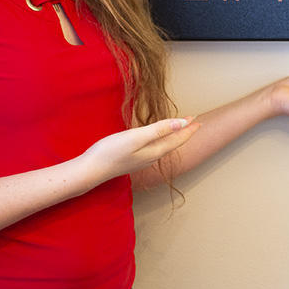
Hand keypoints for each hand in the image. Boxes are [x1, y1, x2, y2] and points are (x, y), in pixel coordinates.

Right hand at [80, 117, 200, 181]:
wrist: (91, 170)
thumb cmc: (111, 152)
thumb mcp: (136, 137)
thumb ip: (159, 130)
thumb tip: (181, 124)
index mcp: (155, 151)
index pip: (177, 139)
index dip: (188, 128)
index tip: (197, 118)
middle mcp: (152, 157)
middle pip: (173, 143)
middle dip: (184, 132)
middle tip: (194, 122)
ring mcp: (142, 159)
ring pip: (164, 146)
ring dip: (174, 136)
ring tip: (180, 127)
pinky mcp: (133, 159)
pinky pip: (155, 147)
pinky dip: (162, 139)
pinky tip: (157, 138)